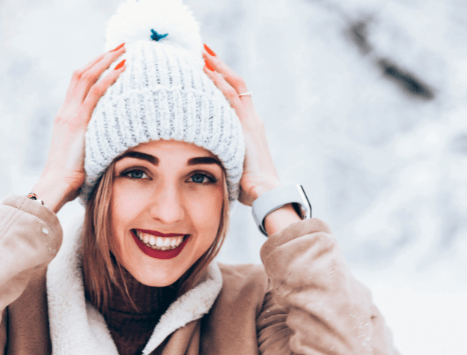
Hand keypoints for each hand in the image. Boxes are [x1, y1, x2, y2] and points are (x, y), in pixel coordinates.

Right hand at [32, 45, 125, 212]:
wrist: (56, 186)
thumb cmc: (71, 178)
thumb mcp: (82, 154)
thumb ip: (92, 143)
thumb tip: (110, 145)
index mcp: (65, 117)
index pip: (78, 84)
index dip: (93, 68)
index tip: (110, 58)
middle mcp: (65, 111)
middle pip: (81, 73)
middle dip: (100, 57)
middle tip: (119, 46)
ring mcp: (70, 115)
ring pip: (87, 77)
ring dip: (106, 61)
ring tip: (123, 50)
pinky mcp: (77, 123)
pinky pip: (94, 94)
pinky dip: (108, 79)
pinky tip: (121, 70)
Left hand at [203, 45, 300, 234]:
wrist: (264, 192)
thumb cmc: (247, 187)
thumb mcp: (232, 166)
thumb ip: (221, 157)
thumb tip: (202, 164)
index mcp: (250, 128)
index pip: (235, 96)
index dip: (222, 80)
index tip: (207, 68)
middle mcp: (252, 120)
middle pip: (236, 83)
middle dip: (219, 66)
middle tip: (203, 51)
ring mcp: (250, 120)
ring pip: (233, 85)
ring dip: (217, 67)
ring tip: (202, 53)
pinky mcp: (247, 125)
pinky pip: (231, 97)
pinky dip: (218, 82)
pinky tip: (206, 71)